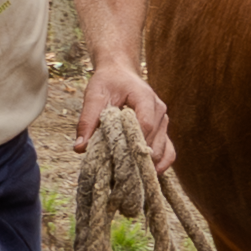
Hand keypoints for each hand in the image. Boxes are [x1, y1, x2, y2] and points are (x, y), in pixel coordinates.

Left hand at [79, 52, 172, 168]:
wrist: (120, 73)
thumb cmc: (108, 82)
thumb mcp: (94, 96)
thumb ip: (87, 120)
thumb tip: (80, 148)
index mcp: (145, 98)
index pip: (146, 123)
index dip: (133, 142)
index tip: (119, 156)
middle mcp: (159, 111)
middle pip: (155, 140)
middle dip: (138, 157)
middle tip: (121, 172)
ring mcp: (163, 122)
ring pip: (164, 149)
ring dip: (149, 164)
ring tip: (132, 177)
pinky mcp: (162, 132)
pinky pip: (169, 151)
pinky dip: (160, 165)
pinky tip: (147, 176)